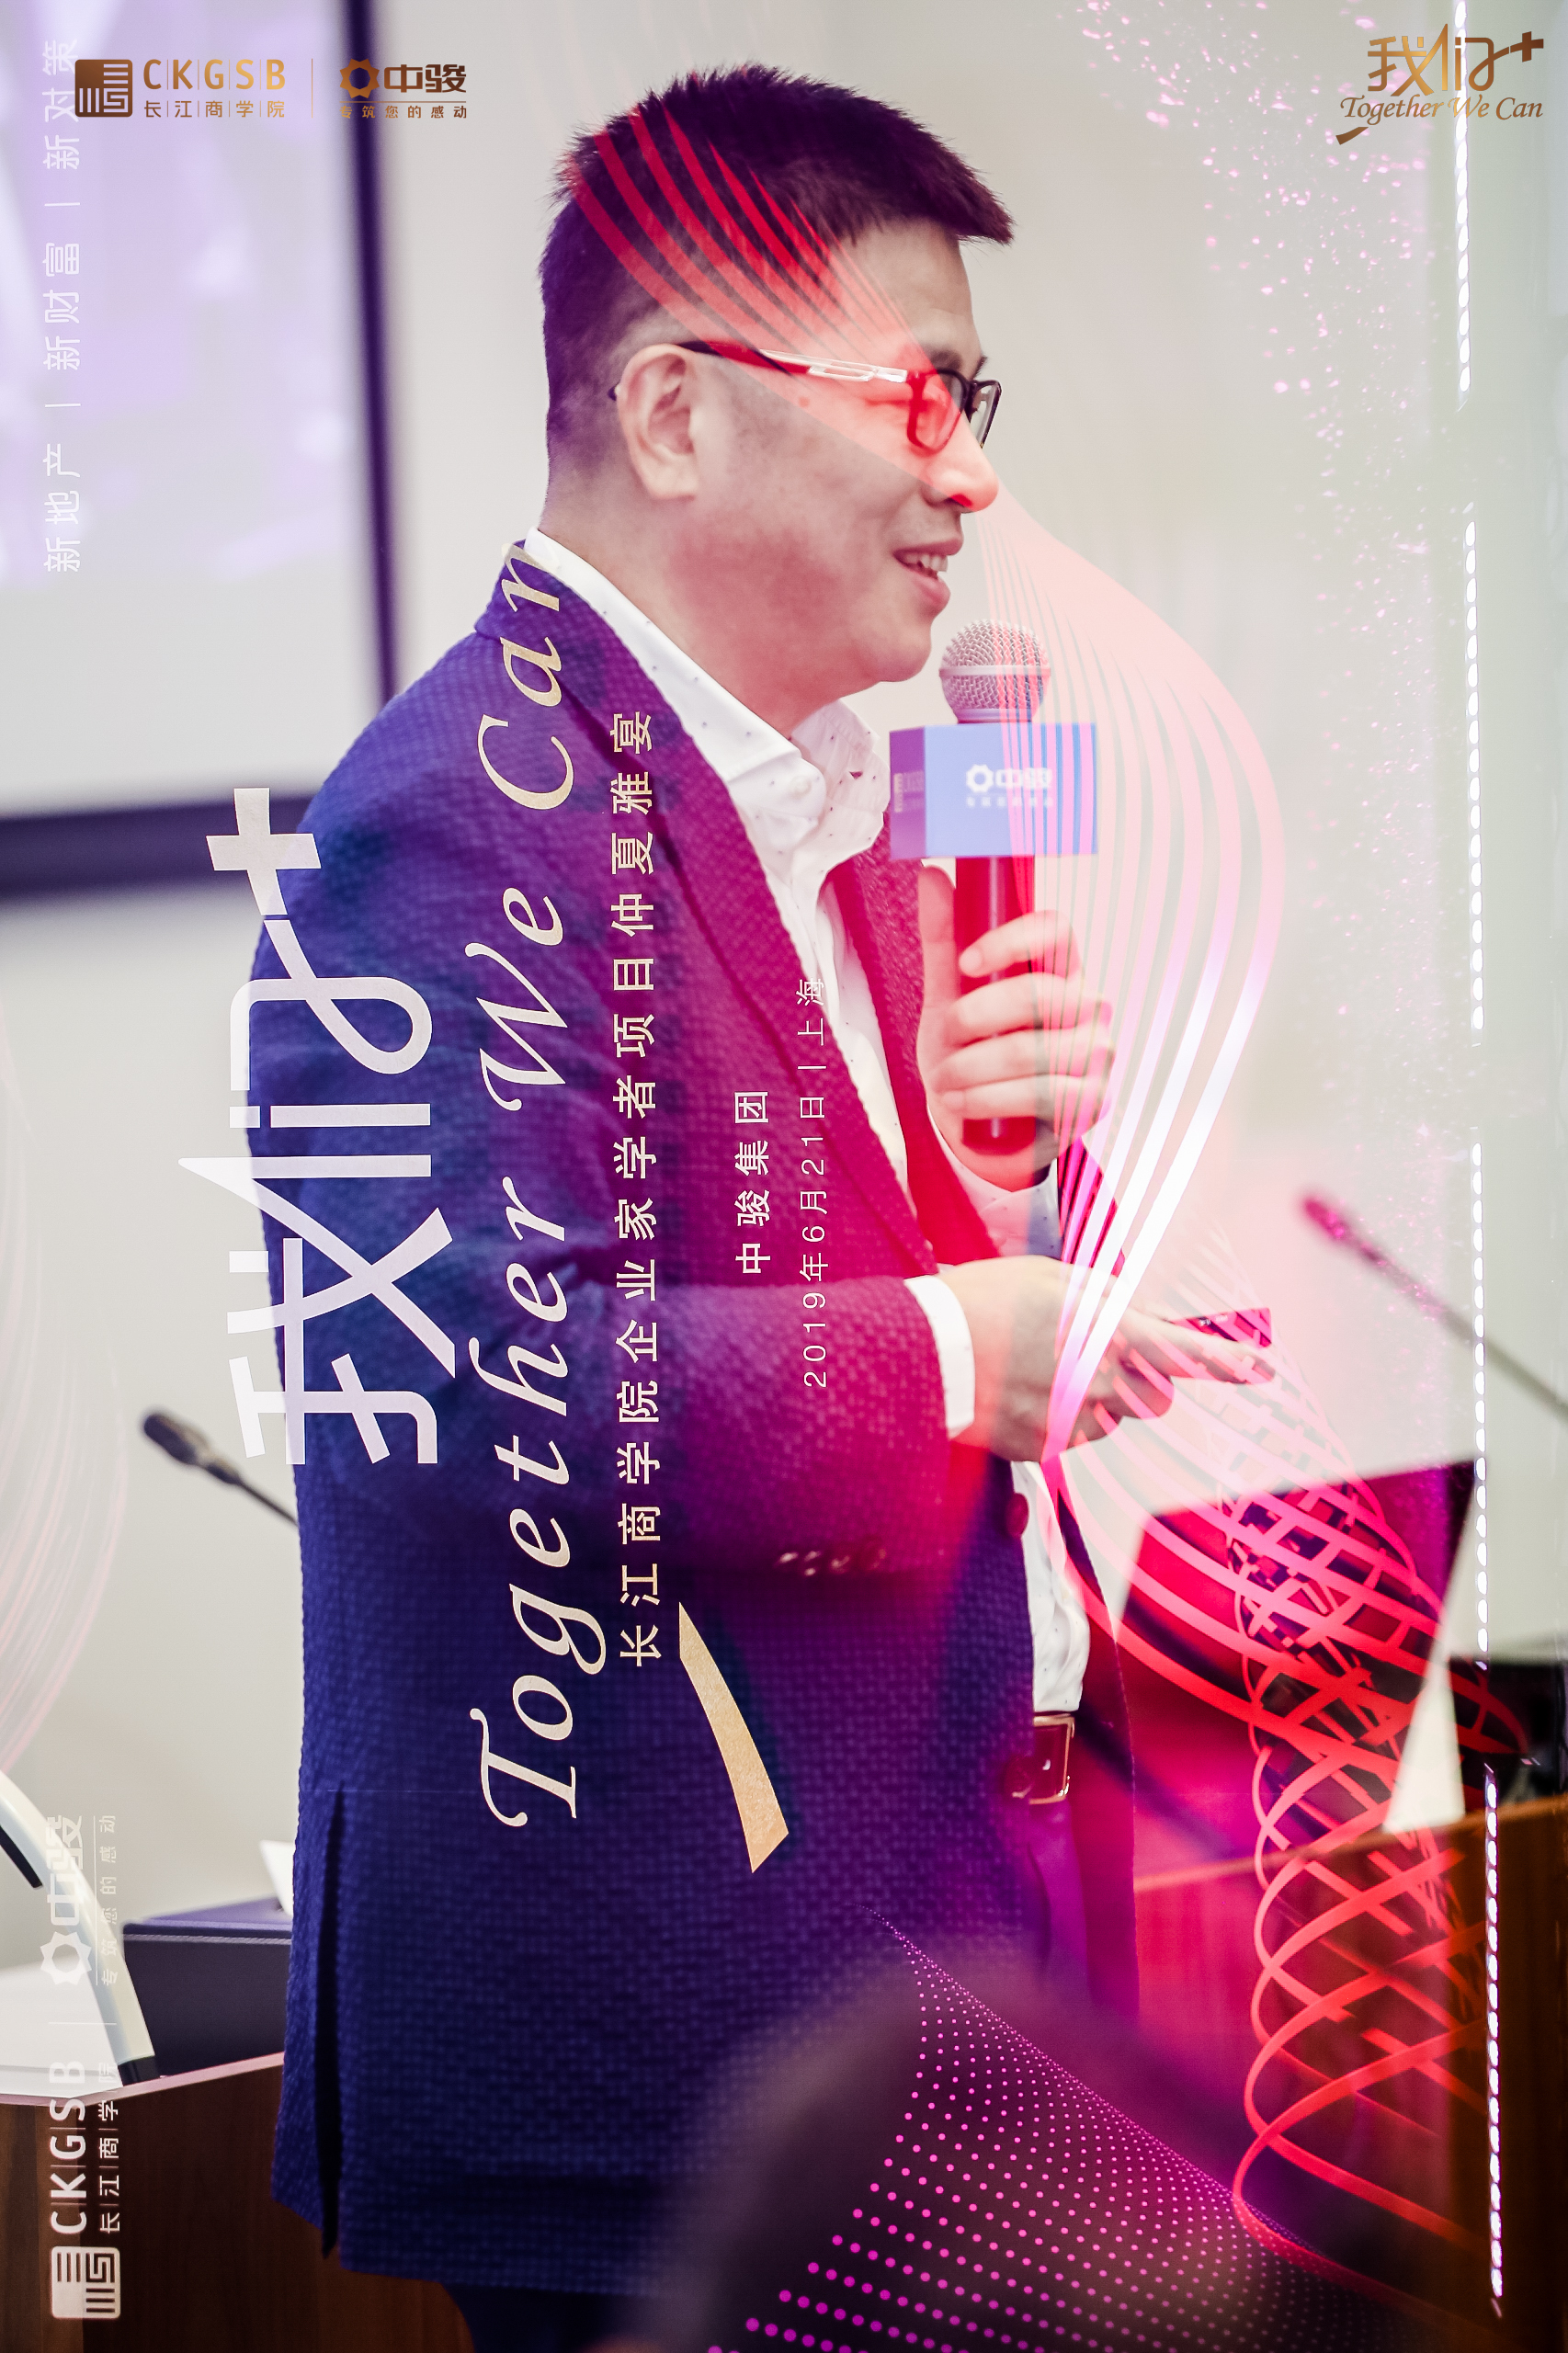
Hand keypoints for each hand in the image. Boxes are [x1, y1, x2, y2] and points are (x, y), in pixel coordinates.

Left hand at [916, 867, 1112, 1191]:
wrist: (986, 1126)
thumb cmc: (975, 1050)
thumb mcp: (952, 996)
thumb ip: (945, 939)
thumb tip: (932, 875)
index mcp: (1060, 968)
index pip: (1055, 931)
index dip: (1010, 940)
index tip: (966, 964)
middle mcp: (1088, 1004)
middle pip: (1037, 993)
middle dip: (973, 1019)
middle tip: (944, 1037)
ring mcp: (1096, 1052)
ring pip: (1031, 1050)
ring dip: (971, 1068)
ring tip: (942, 1079)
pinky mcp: (1092, 1100)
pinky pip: (1039, 1095)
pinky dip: (986, 1099)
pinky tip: (959, 1102)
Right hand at [937, 1256, 1269, 1458]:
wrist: (927, 1350)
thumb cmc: (984, 1301)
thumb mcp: (1050, 1280)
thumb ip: (1107, 1301)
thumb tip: (1139, 1321)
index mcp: (1108, 1332)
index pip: (1183, 1350)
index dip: (1226, 1362)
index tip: (1261, 1371)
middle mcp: (1100, 1381)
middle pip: (1151, 1395)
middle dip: (1137, 1382)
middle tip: (1087, 1358)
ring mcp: (1071, 1419)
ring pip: (1108, 1419)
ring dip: (1088, 1401)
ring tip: (1033, 1370)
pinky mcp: (1042, 1447)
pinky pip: (1067, 1437)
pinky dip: (1051, 1420)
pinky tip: (1015, 1393)